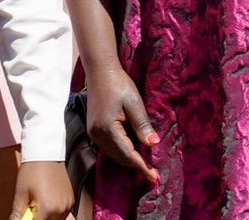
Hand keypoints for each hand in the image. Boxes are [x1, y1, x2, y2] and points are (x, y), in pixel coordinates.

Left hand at [8, 160, 72, 219]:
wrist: (45, 151)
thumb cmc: (32, 169)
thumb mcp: (21, 192)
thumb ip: (17, 212)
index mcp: (48, 208)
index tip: (25, 217)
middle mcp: (61, 208)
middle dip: (38, 219)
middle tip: (30, 211)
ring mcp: (68, 204)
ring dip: (47, 217)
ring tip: (37, 206)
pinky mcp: (71, 198)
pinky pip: (63, 213)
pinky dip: (54, 212)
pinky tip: (46, 203)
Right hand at [85, 63, 159, 185]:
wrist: (100, 71)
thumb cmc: (119, 84)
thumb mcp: (134, 104)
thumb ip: (142, 126)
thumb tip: (153, 145)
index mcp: (107, 129)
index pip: (127, 154)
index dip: (142, 166)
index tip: (155, 177)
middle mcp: (97, 134)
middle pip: (119, 157)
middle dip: (136, 165)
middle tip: (153, 172)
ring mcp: (93, 132)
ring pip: (114, 153)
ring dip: (129, 158)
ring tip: (146, 163)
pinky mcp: (93, 128)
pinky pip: (109, 146)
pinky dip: (122, 150)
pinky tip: (133, 149)